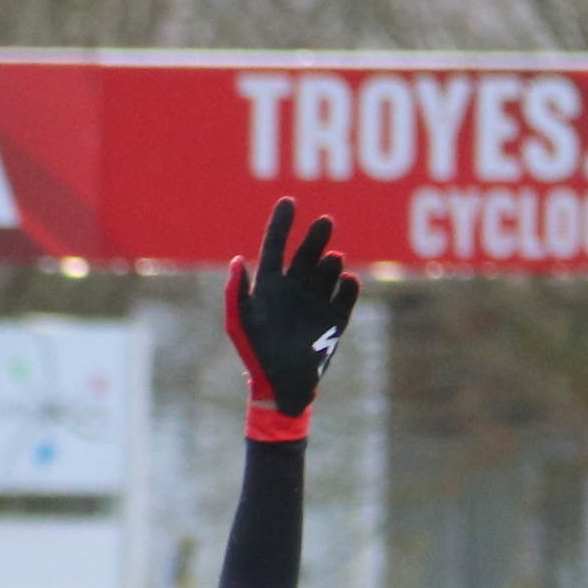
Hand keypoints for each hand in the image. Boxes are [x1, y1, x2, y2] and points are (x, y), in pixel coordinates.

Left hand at [223, 196, 359, 431]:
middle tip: (324, 223)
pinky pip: (347, 295)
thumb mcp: (241, 323)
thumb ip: (237, 293)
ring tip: (332, 260)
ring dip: (331, 262)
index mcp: (269, 286)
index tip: (289, 202)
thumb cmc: (255, 354)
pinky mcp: (336, 318)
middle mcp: (294, 289)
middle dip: (316, 237)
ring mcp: (316, 301)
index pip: (275, 247)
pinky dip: (350, 285)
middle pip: (307, 254)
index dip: (281, 224)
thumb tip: (237, 261)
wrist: (281, 385)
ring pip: (328, 271)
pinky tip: (348, 280)